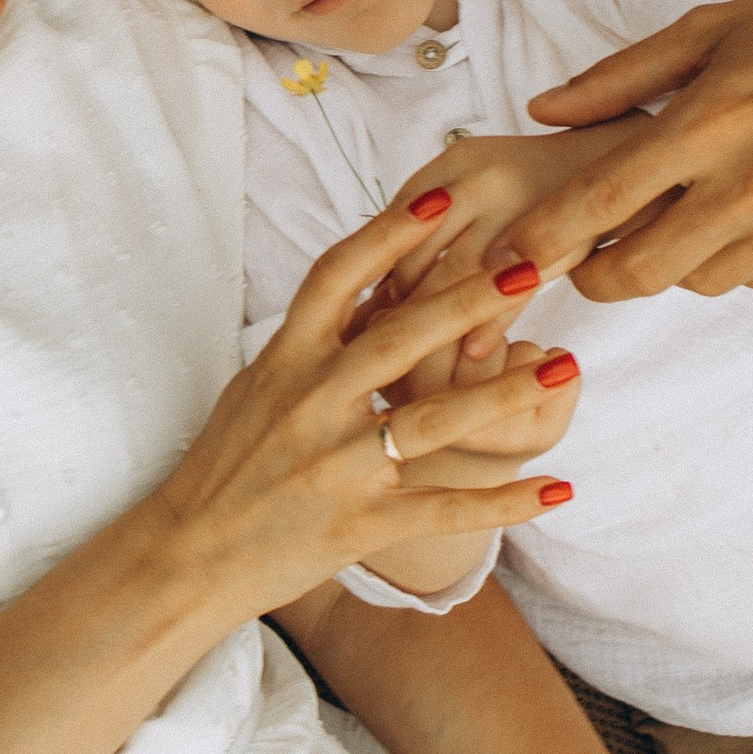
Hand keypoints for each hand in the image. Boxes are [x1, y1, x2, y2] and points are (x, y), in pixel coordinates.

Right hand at [145, 195, 579, 617]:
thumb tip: (369, 288)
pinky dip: (504, 501)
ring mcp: (337, 466)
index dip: (388, 233)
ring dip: (503, 393)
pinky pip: (444, 510)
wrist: (189, 554)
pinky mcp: (360, 524)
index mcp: (285, 359)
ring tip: (563, 365)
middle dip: (468, 301)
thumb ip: (314, 341)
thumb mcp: (259, 386)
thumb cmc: (226, 463)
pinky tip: (557, 490)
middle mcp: (311, 404)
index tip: (442, 198)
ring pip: (433, 422)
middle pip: (399, 338)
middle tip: (530, 266)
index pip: (337, 276)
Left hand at [359, 131, 667, 370]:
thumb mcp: (486, 181)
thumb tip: (377, 291)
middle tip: (382, 363)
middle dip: (396, 318)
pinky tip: (477, 360)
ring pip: (455, 281)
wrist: (631, 157)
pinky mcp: (561, 234)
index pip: (391, 227)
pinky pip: (509, 293)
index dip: (372, 280)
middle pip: (414, 260)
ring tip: (422, 374)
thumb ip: (438, 222)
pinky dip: (487, 330)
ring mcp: (521, 203)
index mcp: (455, 160)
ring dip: (436, 332)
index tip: (360, 326)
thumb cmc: (546, 184)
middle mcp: (480, 177)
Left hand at [509, 0, 752, 301]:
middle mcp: (751, 187)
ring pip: (698, 283)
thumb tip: (543, 109)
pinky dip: (734, 259)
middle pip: (639, 272)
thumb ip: (622, 77)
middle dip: (596, 274)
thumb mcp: (715, 28)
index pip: (600, 202)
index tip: (510, 256)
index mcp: (709, 124)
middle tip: (585, 256)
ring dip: (670, 262)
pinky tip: (743, 215)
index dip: (543, 239)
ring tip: (679, 215)